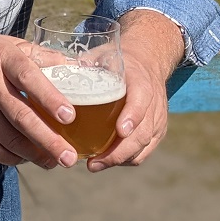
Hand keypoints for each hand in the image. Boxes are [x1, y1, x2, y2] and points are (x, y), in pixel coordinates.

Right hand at [0, 11, 79, 168]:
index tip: (70, 116)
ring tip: (55, 161)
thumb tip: (77, 68)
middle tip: (70, 157)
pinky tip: (28, 158)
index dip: (50, 98)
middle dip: (48, 140)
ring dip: (34, 155)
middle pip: (20, 117)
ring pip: (8, 140)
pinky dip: (13, 158)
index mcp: (2, 59)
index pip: (28, 78)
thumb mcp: (8, 44)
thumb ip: (42, 56)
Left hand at [85, 9, 182, 172]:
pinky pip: (144, 151)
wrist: (148, 63)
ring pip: (143, 146)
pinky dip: (126, 159)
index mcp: (141, 82)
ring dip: (119, 159)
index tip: (120, 131)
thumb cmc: (120, 61)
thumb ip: (87, 63)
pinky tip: (105, 161)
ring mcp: (157, 120)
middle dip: (119, 151)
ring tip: (94, 165)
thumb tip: (62, 72)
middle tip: (94, 162)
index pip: (140, 101)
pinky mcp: (157, 132)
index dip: (132, 117)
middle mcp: (154, 103)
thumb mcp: (106, 55)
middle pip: (142, 133)